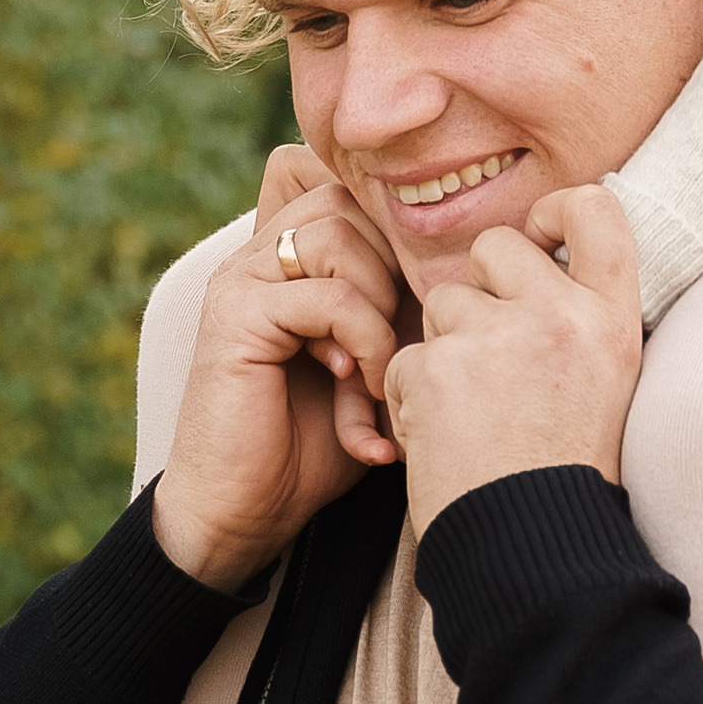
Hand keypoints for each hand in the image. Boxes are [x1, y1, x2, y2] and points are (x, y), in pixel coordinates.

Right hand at [149, 144, 407, 590]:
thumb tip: (467, 265)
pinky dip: (363, 341)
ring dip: (379, 307)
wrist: (247, 510)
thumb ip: (402, 310)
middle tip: (397, 344)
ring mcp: (243, 277)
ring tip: (376, 372)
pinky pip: (327, 297)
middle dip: (394, 271)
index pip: (359, 193)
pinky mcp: (236, 314)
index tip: (416, 315)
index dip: (401, 245)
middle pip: (352, 202)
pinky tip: (356, 385)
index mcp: (291, 254)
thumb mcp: (378, 363)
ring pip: (342, 237)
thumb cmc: (316, 444)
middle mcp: (262, 252)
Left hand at [382, 185, 645, 541]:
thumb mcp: (606, 383)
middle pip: (496, 249)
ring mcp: (495, 338)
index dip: (558, 210)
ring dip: (444, 348)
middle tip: (495, 359)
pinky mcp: (435, 368)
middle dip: (482, 291)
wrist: (532, 549)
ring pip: (442, 303)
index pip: (596, 209)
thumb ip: (579, 318)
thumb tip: (543, 257)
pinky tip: (446, 437)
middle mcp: (559, 316)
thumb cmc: (566, 474)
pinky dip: (412, 394)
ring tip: (473, 412)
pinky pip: (405, 355)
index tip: (542, 236)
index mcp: (612, 319)